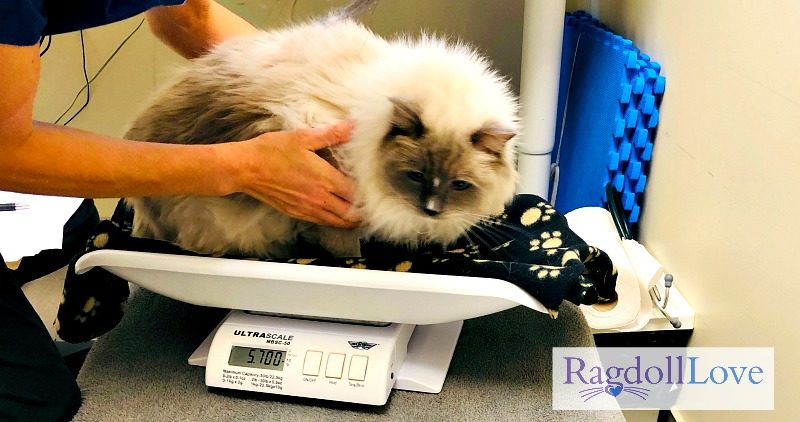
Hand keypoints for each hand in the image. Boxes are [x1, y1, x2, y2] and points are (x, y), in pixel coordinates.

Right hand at [226, 121, 361, 227]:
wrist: (245, 169)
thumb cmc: (271, 151)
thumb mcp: (302, 137)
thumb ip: (330, 135)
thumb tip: (351, 127)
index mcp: (324, 179)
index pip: (354, 194)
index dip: (366, 196)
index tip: (374, 194)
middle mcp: (318, 198)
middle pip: (349, 213)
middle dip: (362, 213)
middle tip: (371, 210)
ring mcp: (306, 208)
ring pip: (335, 221)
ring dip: (348, 221)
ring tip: (358, 218)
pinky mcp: (295, 212)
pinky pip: (319, 221)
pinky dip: (331, 221)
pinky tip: (333, 216)